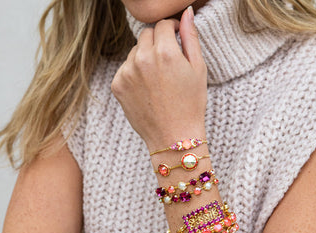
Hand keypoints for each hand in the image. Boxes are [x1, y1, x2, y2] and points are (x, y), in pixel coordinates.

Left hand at [111, 6, 206, 150]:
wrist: (174, 137)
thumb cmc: (191, 105)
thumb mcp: (198, 69)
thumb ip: (190, 37)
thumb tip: (186, 12)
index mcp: (164, 52)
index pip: (162, 25)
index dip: (171, 30)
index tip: (175, 39)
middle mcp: (142, 59)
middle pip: (145, 35)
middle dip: (157, 42)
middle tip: (168, 62)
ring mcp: (127, 73)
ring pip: (134, 52)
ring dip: (144, 57)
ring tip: (158, 80)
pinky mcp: (117, 86)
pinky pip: (125, 69)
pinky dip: (134, 74)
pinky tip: (147, 89)